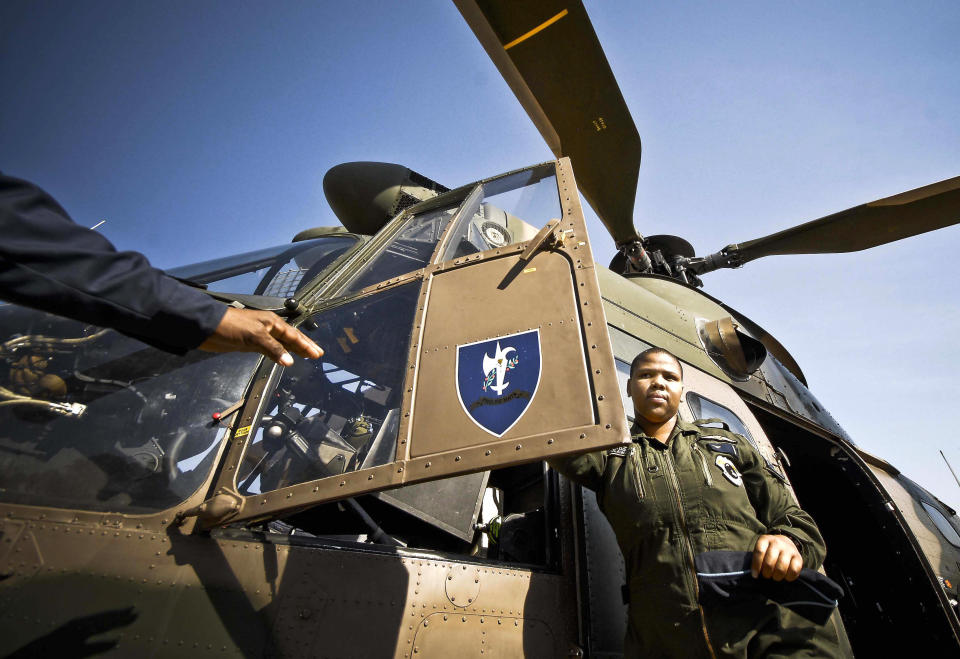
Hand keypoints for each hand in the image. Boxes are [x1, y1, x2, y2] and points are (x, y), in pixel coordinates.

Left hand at [198, 307, 321, 365]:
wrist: (208, 328)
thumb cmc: (231, 326)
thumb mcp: (255, 337)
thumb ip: (273, 349)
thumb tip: (290, 362)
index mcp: (272, 322)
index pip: (293, 335)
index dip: (306, 345)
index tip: (317, 353)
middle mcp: (268, 328)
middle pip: (291, 338)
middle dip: (304, 346)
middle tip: (317, 354)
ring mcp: (260, 335)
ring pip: (282, 343)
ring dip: (293, 349)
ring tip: (305, 356)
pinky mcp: (251, 343)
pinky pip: (271, 349)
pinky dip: (279, 353)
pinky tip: (282, 358)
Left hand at [752, 534, 802, 581]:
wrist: (785, 543)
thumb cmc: (769, 551)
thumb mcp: (761, 551)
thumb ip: (757, 560)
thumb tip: (755, 574)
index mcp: (765, 539)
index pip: (759, 552)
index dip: (756, 566)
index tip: (755, 575)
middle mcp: (777, 542)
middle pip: (769, 562)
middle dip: (766, 573)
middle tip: (766, 575)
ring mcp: (789, 549)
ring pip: (781, 567)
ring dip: (776, 576)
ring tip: (775, 577)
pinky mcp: (799, 557)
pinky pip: (794, 570)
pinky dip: (788, 577)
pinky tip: (785, 577)